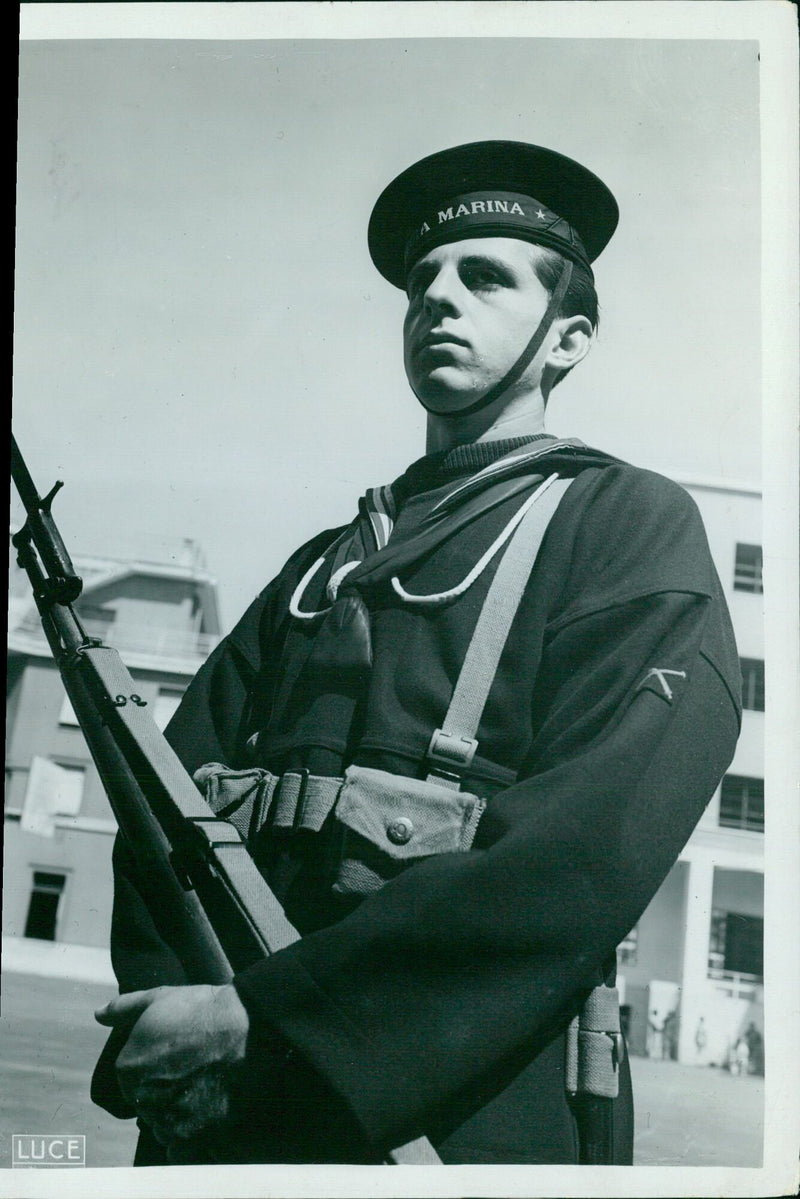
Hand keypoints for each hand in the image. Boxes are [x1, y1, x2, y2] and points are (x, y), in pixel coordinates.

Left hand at [95, 983, 248, 1149]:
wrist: (247, 1028)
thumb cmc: (203, 1010)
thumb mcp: (159, 998)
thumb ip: (123, 1008)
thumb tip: (99, 1014)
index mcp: (127, 1068)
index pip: (131, 1078)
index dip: (154, 1066)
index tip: (177, 1056)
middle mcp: (142, 1098)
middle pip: (147, 1103)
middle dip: (164, 1091)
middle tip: (191, 1071)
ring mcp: (167, 1118)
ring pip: (162, 1125)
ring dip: (175, 1115)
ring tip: (200, 1090)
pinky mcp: (194, 1134)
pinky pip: (179, 1150)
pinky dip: (186, 1139)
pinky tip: (201, 1117)